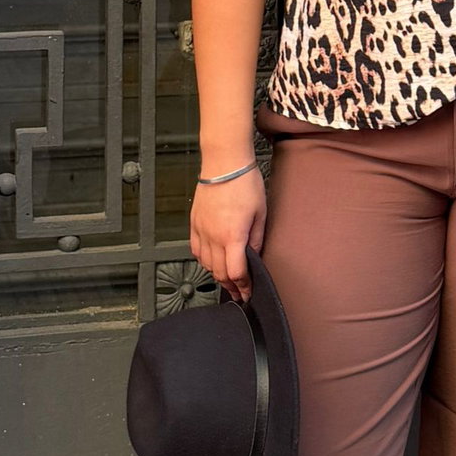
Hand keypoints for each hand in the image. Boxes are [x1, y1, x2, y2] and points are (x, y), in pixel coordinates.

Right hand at [189, 167, 267, 301]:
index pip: (236, 272)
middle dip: (230, 286)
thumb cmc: (244, 183)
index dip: (243, 286)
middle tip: (239, 292)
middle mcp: (213, 236)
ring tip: (228, 280)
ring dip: (217, 275)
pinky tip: (212, 262)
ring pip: (206, 264)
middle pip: (219, 273)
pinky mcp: (194, 223)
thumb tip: (254, 256)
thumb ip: (257, 239)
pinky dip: (204, 261)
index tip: (248, 292)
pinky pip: (196, 250)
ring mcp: (201, 230)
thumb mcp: (261, 214)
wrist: (224, 163)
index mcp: (232, 236)